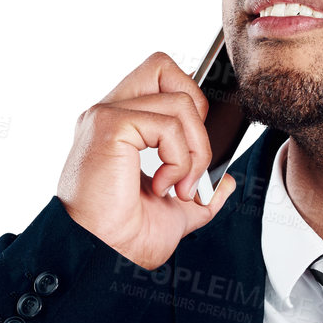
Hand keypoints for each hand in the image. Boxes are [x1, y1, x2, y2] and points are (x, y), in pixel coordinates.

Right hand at [57, 51, 237, 269]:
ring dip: (194, 150)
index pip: (160, 79)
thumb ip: (199, 192)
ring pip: (179, 100)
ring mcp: (106, 116)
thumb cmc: (121, 237)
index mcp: (119, 125)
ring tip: (179, 187)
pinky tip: (163, 187)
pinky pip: (168, 125)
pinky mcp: (108, 125)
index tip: (190, 155)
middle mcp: (108, 113)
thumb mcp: (174, 213)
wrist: (98, 255)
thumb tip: (223, 182)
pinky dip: (179, 160)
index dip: (189, 105)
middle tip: (191, 158)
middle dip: (195, 110)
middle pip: (164, 66)